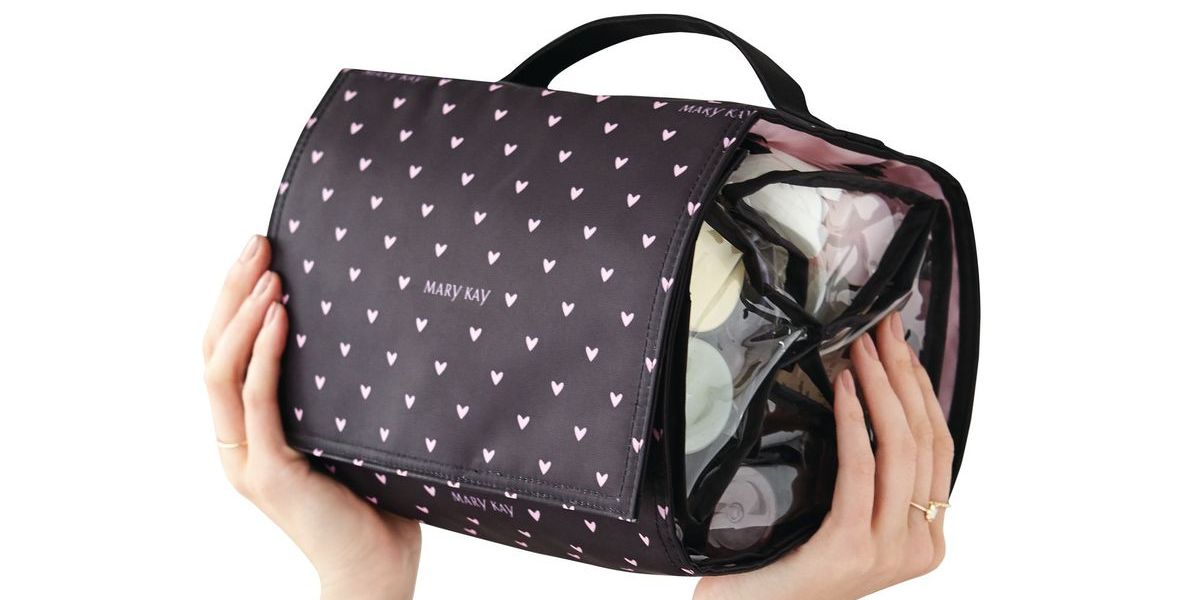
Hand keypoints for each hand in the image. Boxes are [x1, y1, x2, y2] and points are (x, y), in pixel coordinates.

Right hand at [202, 234, 420, 599]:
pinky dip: (266, 353)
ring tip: (268, 270)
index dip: (232, 300)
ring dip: (242, 314)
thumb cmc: (373, 498)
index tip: (259, 254)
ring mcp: (246, 458)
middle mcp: (235, 442)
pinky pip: (258, 402)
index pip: (223, 353)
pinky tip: (284, 316)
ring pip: (222, 371)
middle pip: (212, 350)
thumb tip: (358, 325)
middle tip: (256, 241)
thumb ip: (329, 392)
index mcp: (246, 432)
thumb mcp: (344, 430)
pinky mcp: (270, 472)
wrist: (378, 568)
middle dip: (229, 291)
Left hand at [695, 311, 953, 599]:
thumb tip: (863, 399)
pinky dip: (852, 421)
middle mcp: (917, 546)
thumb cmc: (787, 566)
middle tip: (883, 328)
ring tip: (862, 346)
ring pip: (900, 449)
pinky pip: (859, 469)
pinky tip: (843, 387)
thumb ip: (869, 481)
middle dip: (905, 375)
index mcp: (924, 538)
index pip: (937, 448)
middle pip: (922, 441)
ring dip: (882, 387)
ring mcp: (889, 550)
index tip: (902, 345)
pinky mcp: (851, 547)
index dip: (922, 390)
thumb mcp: (845, 520)